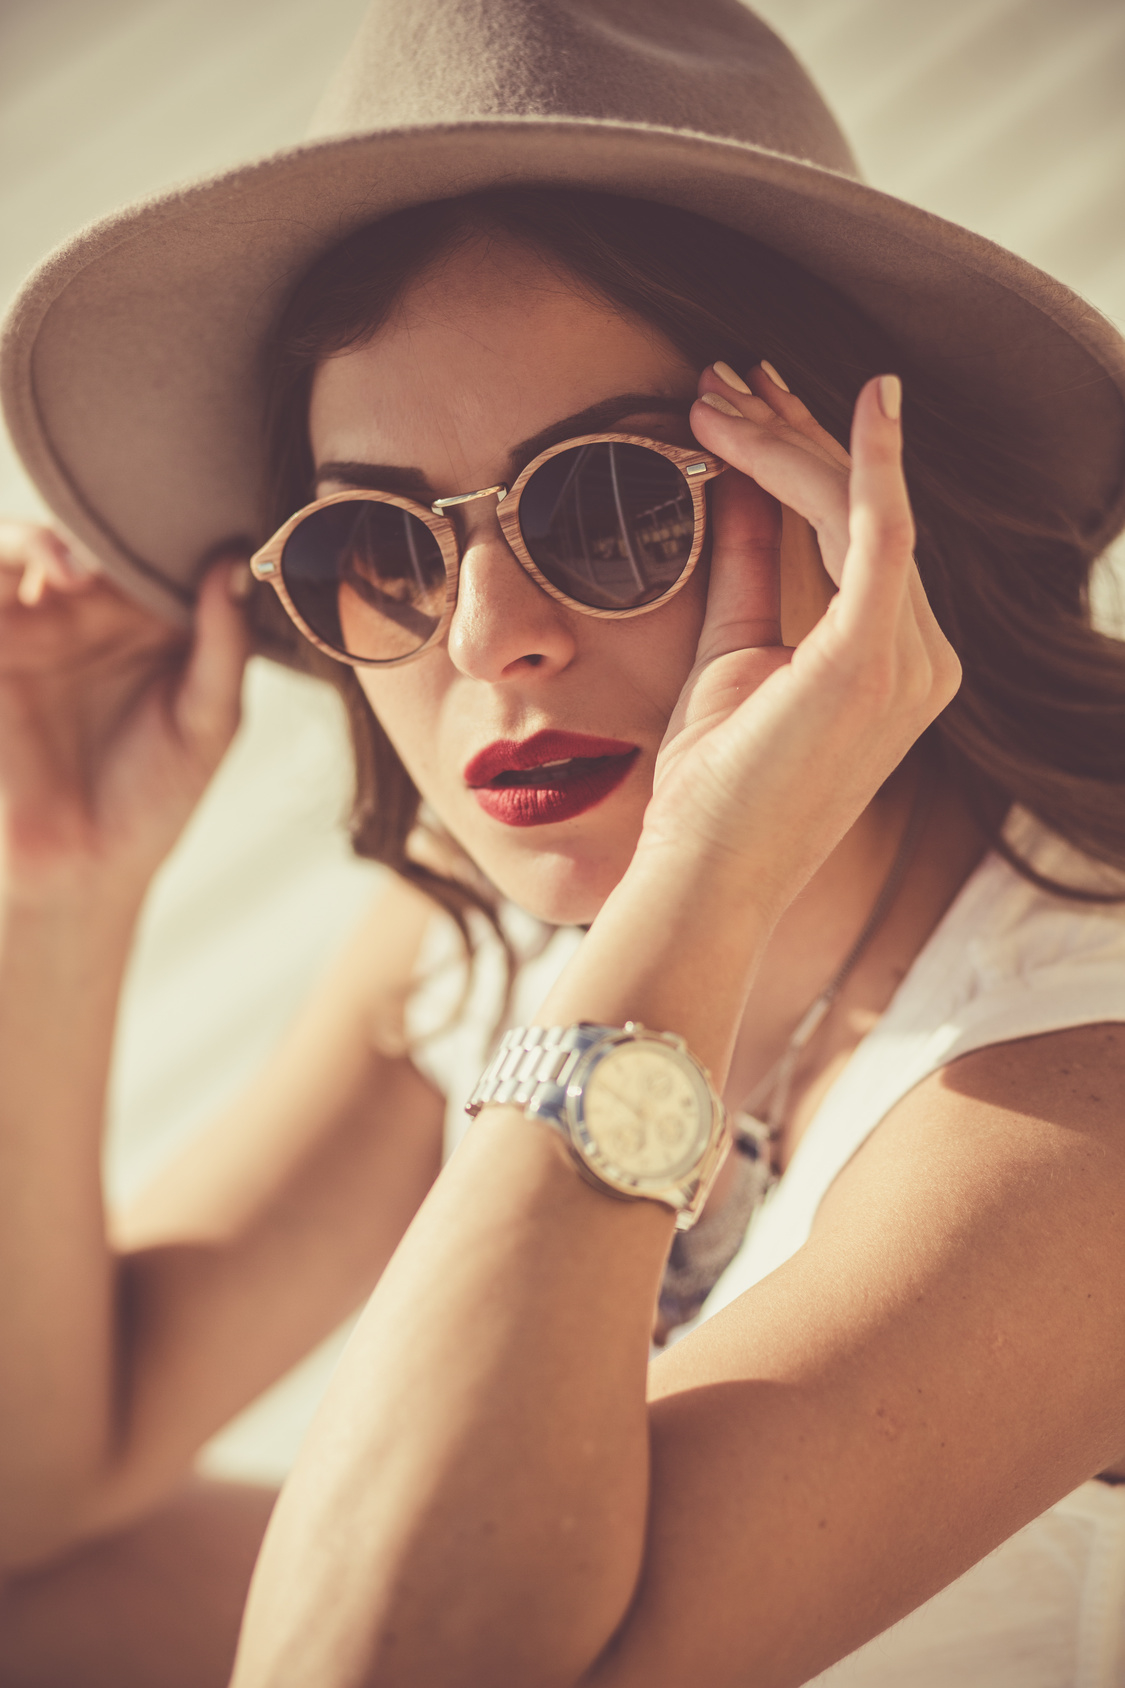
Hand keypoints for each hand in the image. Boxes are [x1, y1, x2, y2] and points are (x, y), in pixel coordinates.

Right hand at [0, 523, 249, 905]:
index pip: (162, 549)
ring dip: (50, 537)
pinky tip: (52, 576)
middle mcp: (94, 614)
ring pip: (32, 543)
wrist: (86, 867)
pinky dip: (11, 556)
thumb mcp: (210, 721)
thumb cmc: (156, 800)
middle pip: (96, 531)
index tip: (207, 514)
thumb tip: (235, 561)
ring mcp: (39, 626)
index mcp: (153, 624)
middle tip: (137, 520)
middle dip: (113, 512)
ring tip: (78, 570)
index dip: (181, 522)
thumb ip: (225, 643)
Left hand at [639, 365, 959, 915]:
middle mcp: (923, 658)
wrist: (704, 874)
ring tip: (718, 391)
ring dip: (788, 439)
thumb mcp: (733, 650)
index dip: (807, 459)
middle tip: (725, 376)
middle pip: (862, 512)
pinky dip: (871, 462)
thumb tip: (741, 479)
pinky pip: (880, 534)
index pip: (860, 534)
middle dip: (793, 433)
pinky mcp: (873, 657)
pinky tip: (866, 397)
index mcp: (897, 661)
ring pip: (857, 510)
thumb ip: (750, 566)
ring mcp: (910, 660)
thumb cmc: (715, 784)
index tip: (746, 404)